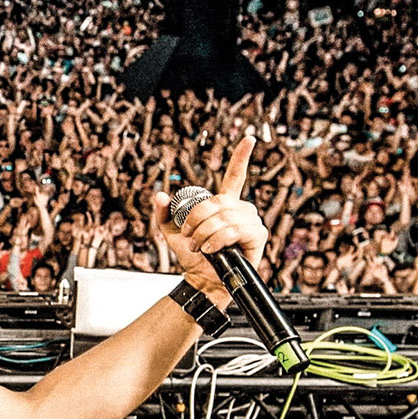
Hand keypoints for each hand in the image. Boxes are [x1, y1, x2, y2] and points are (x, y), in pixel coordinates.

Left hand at [152, 137, 267, 299]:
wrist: (202, 279)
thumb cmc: (192, 256)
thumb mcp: (170, 233)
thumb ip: (162, 213)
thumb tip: (159, 195)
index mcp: (224, 204)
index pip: (236, 176)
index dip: (241, 157)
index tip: (249, 139)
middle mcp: (241, 209)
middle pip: (218, 202)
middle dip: (197, 220)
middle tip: (189, 236)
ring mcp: (251, 222)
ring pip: (225, 217)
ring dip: (205, 233)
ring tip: (199, 246)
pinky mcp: (258, 236)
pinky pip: (235, 230)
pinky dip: (218, 239)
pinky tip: (212, 249)